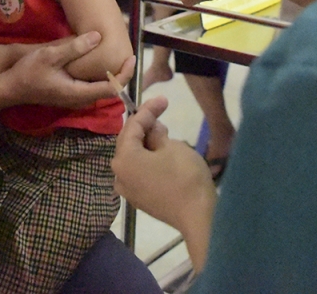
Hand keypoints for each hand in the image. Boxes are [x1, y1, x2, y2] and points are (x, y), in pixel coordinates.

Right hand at [2, 32, 135, 108]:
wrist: (10, 88)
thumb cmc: (28, 72)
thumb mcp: (51, 55)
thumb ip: (75, 48)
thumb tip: (98, 37)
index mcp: (78, 93)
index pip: (112, 88)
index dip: (124, 74)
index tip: (132, 58)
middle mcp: (79, 100)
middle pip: (109, 90)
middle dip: (121, 74)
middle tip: (128, 54)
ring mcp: (74, 99)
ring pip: (100, 89)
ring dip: (111, 74)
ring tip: (117, 56)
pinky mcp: (69, 94)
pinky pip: (91, 87)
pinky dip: (99, 76)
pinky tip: (99, 62)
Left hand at [113, 97, 215, 263]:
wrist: (198, 217)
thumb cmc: (185, 177)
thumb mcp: (173, 147)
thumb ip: (157, 134)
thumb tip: (152, 128)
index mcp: (124, 158)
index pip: (133, 126)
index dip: (148, 110)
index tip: (163, 100)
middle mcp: (118, 174)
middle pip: (128, 142)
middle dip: (144, 126)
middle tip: (161, 113)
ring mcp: (127, 189)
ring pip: (133, 158)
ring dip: (146, 143)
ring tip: (163, 131)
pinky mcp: (138, 199)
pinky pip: (138, 172)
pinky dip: (147, 160)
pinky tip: (160, 153)